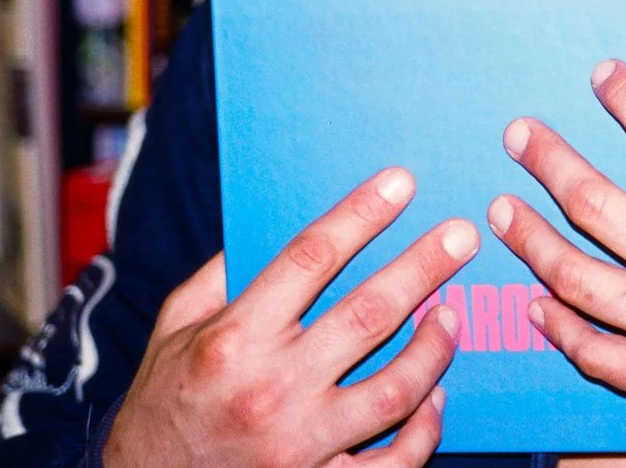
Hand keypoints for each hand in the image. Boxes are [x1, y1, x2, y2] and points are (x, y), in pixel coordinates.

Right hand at [106, 168, 477, 467]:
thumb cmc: (163, 404)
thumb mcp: (173, 332)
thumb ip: (219, 278)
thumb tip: (271, 224)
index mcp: (232, 340)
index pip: (309, 259)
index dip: (360, 215)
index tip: (400, 184)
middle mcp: (270, 389)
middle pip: (369, 315)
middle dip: (424, 268)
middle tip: (462, 236)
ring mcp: (300, 445)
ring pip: (396, 389)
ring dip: (435, 348)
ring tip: (451, 316)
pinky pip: (395, 460)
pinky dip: (424, 428)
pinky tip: (434, 397)